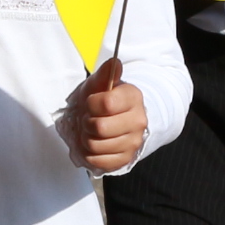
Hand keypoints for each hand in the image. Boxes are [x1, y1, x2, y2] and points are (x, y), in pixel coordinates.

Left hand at [71, 57, 144, 173]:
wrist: (117, 119)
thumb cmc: (105, 99)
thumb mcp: (100, 84)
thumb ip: (106, 73)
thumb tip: (115, 62)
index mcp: (133, 98)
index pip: (106, 104)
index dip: (91, 104)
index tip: (91, 103)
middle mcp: (138, 121)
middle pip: (99, 127)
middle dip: (87, 123)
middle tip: (89, 119)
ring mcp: (133, 142)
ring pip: (96, 146)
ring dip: (87, 139)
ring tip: (91, 131)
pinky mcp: (126, 159)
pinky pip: (98, 161)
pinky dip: (90, 154)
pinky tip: (95, 144)